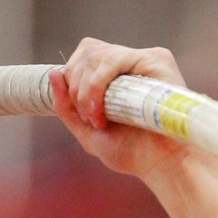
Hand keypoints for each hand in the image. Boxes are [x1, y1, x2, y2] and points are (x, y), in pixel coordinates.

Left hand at [49, 38, 196, 184]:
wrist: (163, 165)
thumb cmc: (133, 153)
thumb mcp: (89, 132)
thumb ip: (67, 107)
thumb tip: (53, 73)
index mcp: (116, 76)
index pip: (83, 57)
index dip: (72, 81)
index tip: (83, 115)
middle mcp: (130, 63)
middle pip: (86, 51)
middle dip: (76, 87)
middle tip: (91, 119)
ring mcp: (143, 59)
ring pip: (95, 55)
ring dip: (86, 90)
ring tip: (99, 119)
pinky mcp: (157, 60)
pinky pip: (115, 59)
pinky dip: (99, 84)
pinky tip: (104, 110)